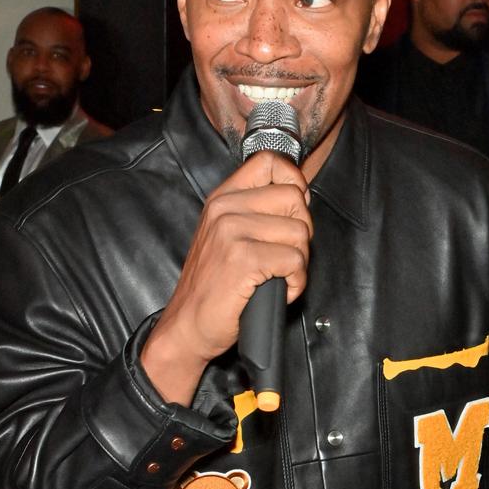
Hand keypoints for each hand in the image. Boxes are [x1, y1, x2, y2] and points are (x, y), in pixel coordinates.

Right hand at [141, 151, 311, 402]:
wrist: (187, 326)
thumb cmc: (213, 287)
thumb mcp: (225, 235)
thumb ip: (255, 211)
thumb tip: (299, 195)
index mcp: (222, 199)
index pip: (270, 162)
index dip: (294, 182)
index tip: (293, 210)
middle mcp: (225, 209)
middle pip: (295, 198)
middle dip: (302, 232)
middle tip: (284, 256)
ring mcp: (232, 232)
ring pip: (300, 233)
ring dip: (299, 263)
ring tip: (277, 276)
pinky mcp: (243, 259)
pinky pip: (295, 261)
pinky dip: (296, 283)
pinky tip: (277, 289)